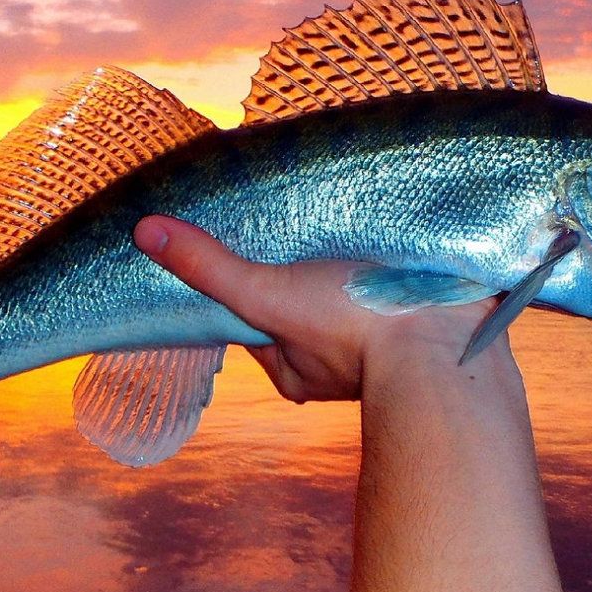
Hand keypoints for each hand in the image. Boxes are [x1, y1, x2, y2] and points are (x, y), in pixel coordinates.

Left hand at [132, 215, 501, 403]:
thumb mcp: (268, 294)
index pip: (256, 315)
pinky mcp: (423, 321)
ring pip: (355, 298)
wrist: (446, 350)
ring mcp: (385, 344)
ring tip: (350, 225)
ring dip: (355, 267)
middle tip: (304, 224)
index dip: (250, 277)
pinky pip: (398, 290)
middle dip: (307, 271)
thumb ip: (212, 267)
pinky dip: (394, 266)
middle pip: (305, 305)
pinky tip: (394, 237)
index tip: (253, 239)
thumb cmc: (352, 329)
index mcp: (293, 367)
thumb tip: (146, 233)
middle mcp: (334, 365)